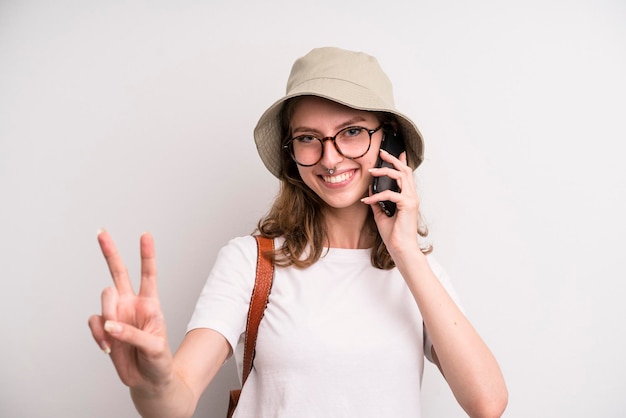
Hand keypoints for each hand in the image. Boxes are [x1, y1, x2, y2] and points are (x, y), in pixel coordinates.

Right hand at [88, 230, 172, 391]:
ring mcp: (116, 314)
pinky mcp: (103, 328)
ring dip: (107, 314)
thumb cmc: (158, 362)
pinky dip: (97, 334)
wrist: (148, 380)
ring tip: (113, 335)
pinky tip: (108, 347)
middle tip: (101, 232)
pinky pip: (93, 321)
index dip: (147, 254)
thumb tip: (110, 325)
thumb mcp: (156, 348)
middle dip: (110, 252)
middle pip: (119, 272)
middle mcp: (132, 304)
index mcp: (150, 303)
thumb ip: (134, 334)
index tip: (145, 235)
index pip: (148, 274)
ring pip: (104, 297)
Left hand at [362, 150, 420, 256]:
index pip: (406, 175)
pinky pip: (390, 194)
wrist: (401, 248)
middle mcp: (412, 196)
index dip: (401, 162)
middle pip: (405, 170)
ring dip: (385, 170)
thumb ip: (377, 202)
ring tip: (371, 171)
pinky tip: (367, 200)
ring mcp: (411, 199)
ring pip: (400, 176)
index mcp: (408, 197)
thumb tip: (370, 190)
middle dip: (393, 159)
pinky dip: (377, 196)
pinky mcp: (407, 205)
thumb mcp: (381, 215)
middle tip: (382, 152)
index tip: (397, 152)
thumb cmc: (394, 235)